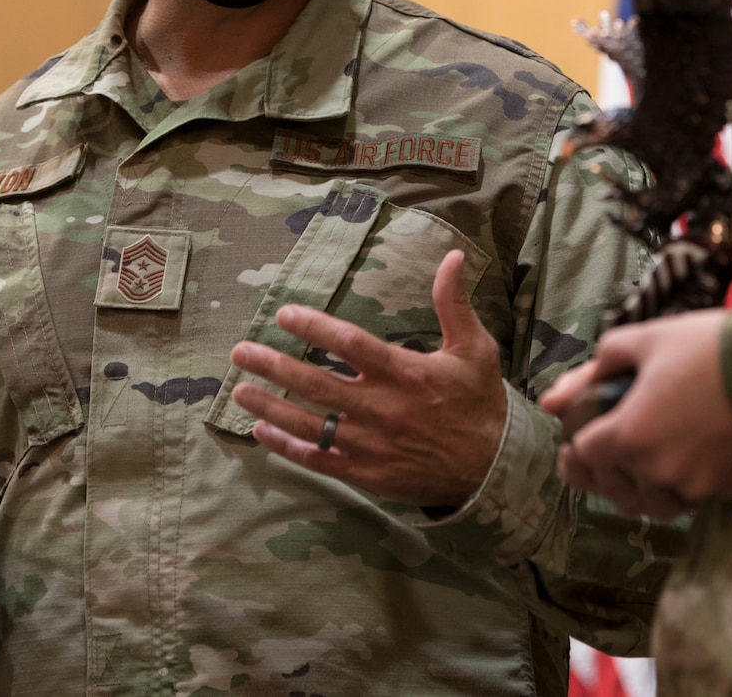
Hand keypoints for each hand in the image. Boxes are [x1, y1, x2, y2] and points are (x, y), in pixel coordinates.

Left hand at [230, 249, 507, 508]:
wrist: (493, 468)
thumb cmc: (480, 402)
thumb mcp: (475, 348)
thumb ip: (454, 303)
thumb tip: (452, 257)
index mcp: (406, 373)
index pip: (351, 344)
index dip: (315, 327)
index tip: (284, 313)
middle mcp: (383, 409)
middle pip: (316, 384)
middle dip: (273, 366)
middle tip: (240, 352)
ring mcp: (371, 445)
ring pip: (310, 424)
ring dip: (270, 406)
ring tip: (239, 391)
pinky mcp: (367, 474)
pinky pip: (319, 459)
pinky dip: (288, 446)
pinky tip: (263, 431)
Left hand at [539, 309, 731, 517]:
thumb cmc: (707, 346)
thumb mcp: (644, 342)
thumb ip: (593, 372)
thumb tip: (552, 402)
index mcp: (630, 435)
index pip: (585, 457)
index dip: (576, 449)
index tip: (578, 439)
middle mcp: (658, 470)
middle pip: (616, 489)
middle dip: (605, 473)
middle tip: (606, 454)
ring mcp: (695, 485)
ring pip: (654, 505)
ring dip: (642, 489)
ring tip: (643, 466)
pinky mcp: (728, 489)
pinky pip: (694, 498)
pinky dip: (683, 486)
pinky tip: (686, 461)